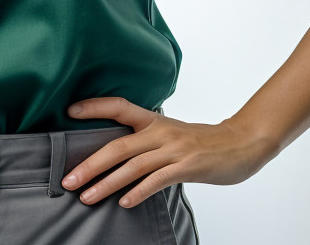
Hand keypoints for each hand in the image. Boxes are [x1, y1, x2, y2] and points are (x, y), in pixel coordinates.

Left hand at [61, 97, 277, 208]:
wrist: (242, 143)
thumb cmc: (202, 141)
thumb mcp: (171, 133)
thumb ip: (146, 139)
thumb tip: (116, 153)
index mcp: (154, 120)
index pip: (119, 106)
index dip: (94, 107)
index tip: (69, 111)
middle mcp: (160, 131)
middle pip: (118, 145)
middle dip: (90, 164)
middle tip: (68, 179)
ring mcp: (174, 149)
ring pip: (133, 166)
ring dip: (106, 183)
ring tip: (86, 196)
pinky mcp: (188, 166)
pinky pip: (158, 180)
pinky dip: (139, 191)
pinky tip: (123, 203)